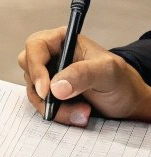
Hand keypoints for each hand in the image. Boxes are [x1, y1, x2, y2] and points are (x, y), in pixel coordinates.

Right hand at [16, 28, 150, 126]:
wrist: (128, 104)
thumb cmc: (122, 82)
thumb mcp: (108, 72)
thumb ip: (83, 74)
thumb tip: (55, 87)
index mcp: (62, 41)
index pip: (35, 47)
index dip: (36, 68)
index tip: (46, 91)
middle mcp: (52, 56)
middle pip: (29, 69)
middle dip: (44, 92)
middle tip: (58, 105)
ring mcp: (49, 75)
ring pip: (34, 91)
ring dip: (54, 107)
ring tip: (83, 113)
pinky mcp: (51, 93)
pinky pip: (41, 104)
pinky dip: (57, 114)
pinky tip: (78, 116)